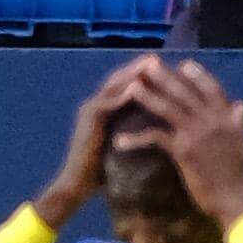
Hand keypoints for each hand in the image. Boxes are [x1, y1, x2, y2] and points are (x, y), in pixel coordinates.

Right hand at [35, 56, 159, 228]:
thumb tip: (163, 136)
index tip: (165, 68)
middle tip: (158, 57)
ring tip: (152, 64)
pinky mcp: (88, 120)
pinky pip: (106, 103)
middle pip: (121, 79)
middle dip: (139, 67)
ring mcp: (91, 109)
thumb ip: (138, 136)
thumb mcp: (126, 149)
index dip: (143, 76)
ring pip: (114, 85)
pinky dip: (121, 94)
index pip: (126, 86)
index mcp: (106, 110)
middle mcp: (97, 104)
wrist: (78, 185)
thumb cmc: (104, 173)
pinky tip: (137, 87)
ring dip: (132, 73)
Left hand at [120, 60, 242, 227]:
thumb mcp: (242, 143)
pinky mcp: (183, 150)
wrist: (233, 199)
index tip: (183, 65)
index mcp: (227, 118)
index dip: (198, 76)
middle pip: (185, 92)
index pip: (212, 89)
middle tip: (147, 64)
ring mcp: (196, 134)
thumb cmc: (238, 174)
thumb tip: (240, 104)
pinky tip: (121, 141)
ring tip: (131, 87)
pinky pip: (155, 138)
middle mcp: (212, 121)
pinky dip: (136, 140)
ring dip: (147, 96)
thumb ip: (238, 122)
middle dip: (165, 77)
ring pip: (168, 108)